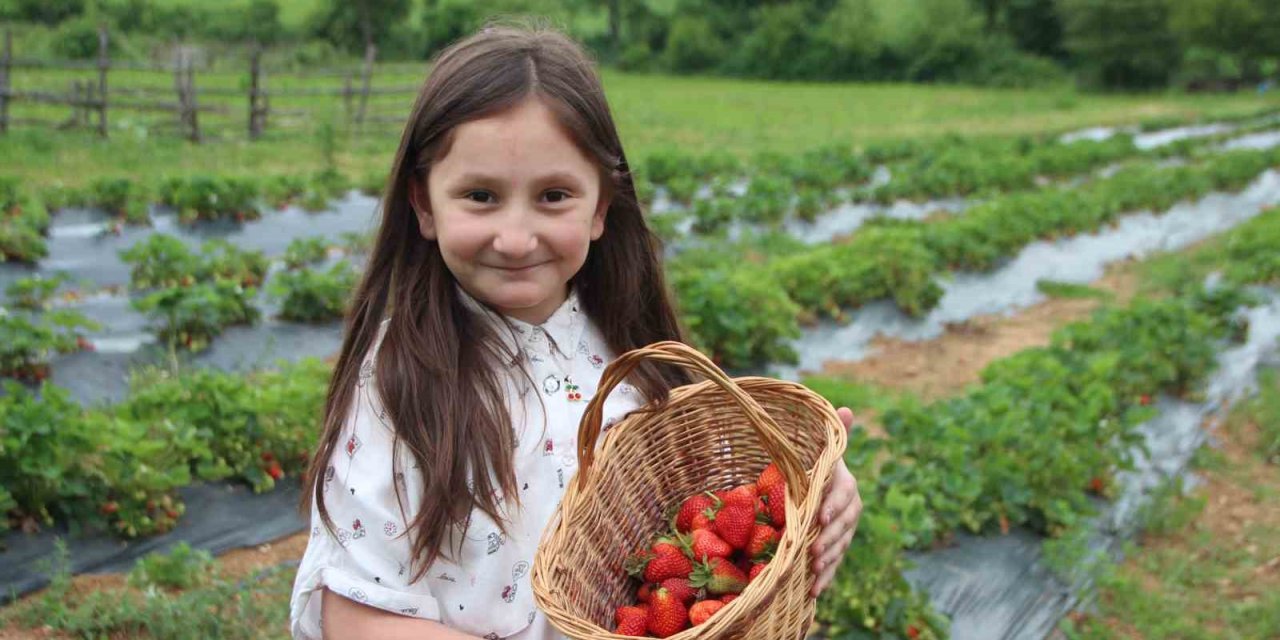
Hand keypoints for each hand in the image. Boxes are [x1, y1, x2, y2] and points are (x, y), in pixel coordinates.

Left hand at [809, 407, 861, 597]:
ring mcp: (845, 530)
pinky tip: (814, 590)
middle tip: (813, 551)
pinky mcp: (837, 546)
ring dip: (828, 560)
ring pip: (840, 547)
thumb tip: (846, 409)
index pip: (844, 495)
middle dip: (829, 539)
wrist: (820, 486)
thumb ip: (834, 435)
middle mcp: (850, 509)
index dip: (833, 506)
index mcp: (846, 485)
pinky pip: (835, 563)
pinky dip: (826, 577)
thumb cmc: (818, 465)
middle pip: (843, 526)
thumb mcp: (822, 451)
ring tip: (814, 571)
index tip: (819, 518)